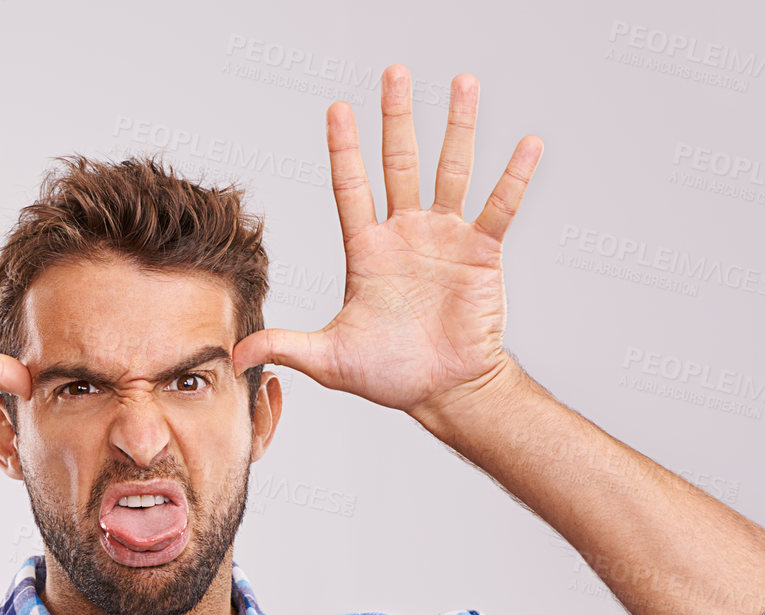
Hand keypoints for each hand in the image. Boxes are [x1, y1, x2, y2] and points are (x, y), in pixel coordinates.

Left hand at [230, 67, 541, 421]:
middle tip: (393, 73)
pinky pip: (500, 206)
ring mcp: (445, 238)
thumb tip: (235, 353)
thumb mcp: (328, 359)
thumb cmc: (389, 374)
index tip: (337, 109)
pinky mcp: (482, 252)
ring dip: (459, 126)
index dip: (344, 149)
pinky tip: (528, 143)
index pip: (351, 188)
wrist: (444, 391)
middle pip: (399, 163)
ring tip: (463, 82)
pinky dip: (514, 176)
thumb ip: (284, 345)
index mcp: (368, 250)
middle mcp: (406, 233)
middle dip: (396, 117)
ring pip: (451, 169)